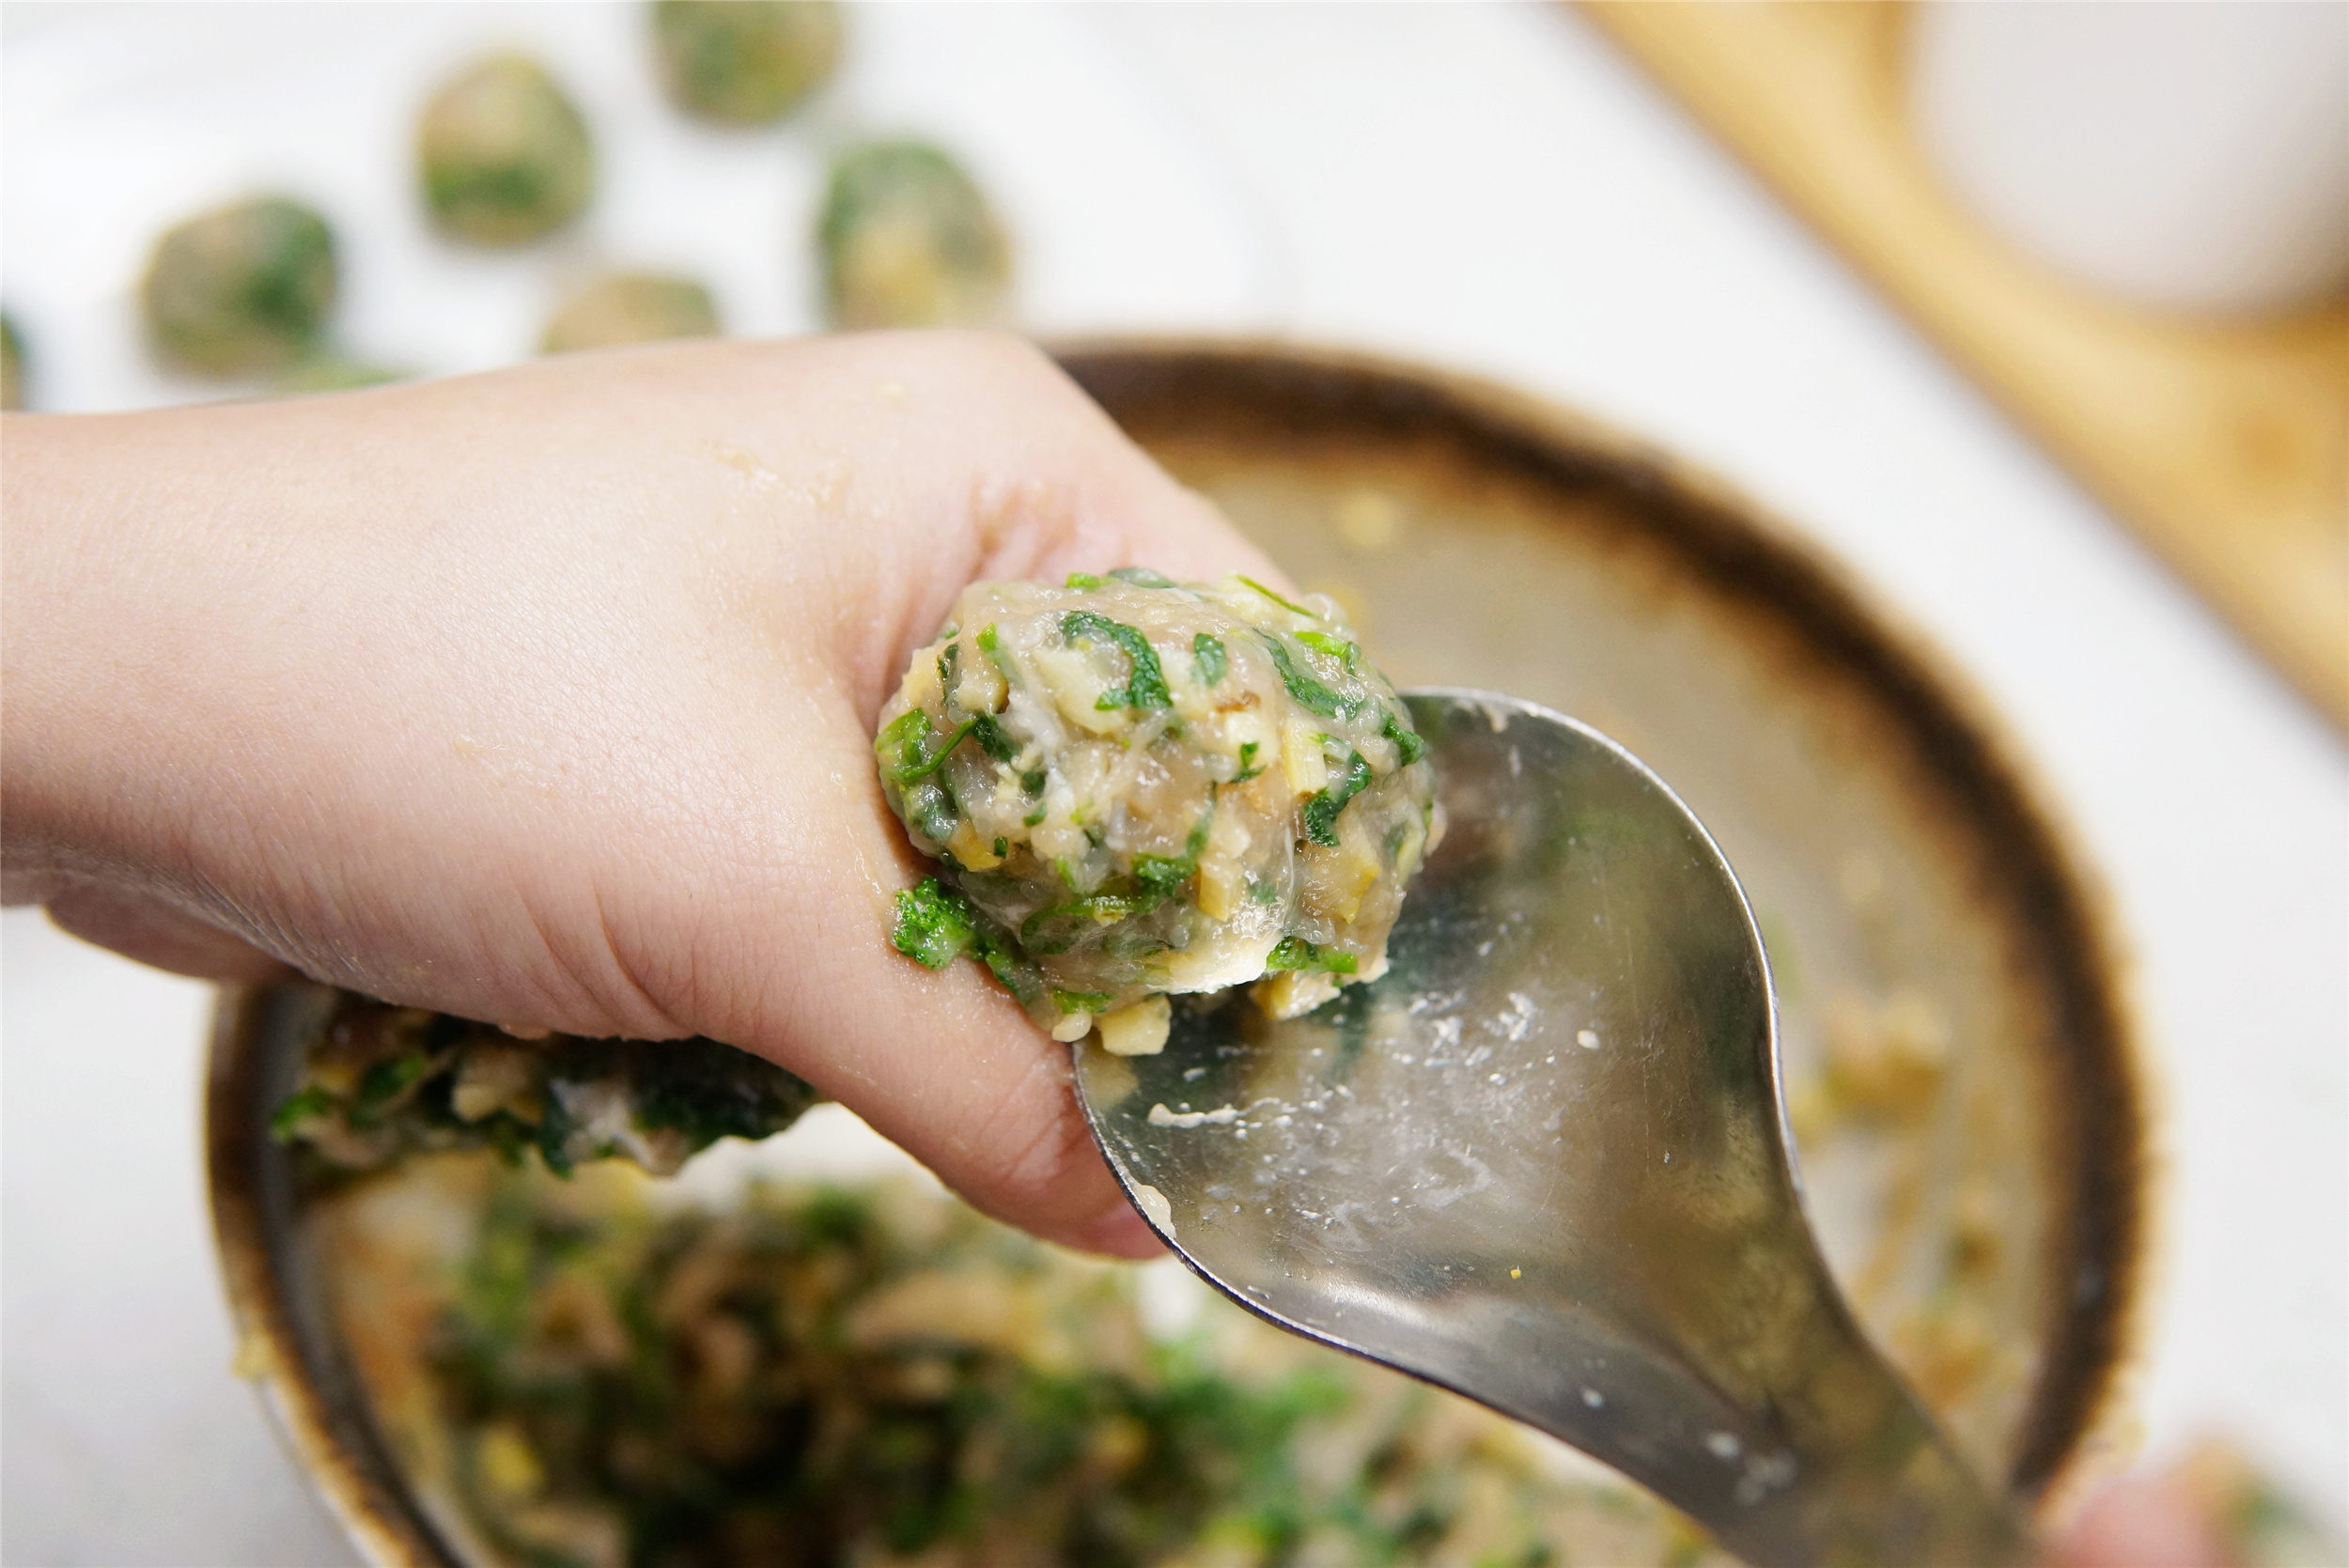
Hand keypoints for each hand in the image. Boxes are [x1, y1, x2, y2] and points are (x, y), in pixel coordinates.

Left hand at [3, 331, 1281, 1255]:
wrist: (89, 689)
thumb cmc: (433, 693)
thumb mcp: (761, 901)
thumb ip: (989, 1074)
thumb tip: (1150, 1221)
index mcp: (994, 469)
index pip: (1246, 676)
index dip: (1274, 875)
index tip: (1288, 1057)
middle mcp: (920, 525)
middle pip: (1115, 779)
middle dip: (1104, 959)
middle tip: (1120, 1121)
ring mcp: (801, 621)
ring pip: (976, 846)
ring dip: (948, 985)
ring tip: (891, 1065)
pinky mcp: (703, 721)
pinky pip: (851, 872)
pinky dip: (838, 977)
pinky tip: (764, 1034)